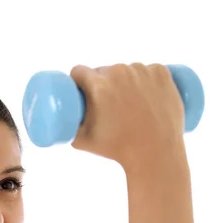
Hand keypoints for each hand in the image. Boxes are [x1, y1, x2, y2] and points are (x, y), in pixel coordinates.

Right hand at [69, 63, 186, 172]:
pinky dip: (147, 78)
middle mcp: (120, 72)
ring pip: (128, 70)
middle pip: (104, 71)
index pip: (79, 71)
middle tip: (108, 104)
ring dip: (126, 81)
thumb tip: (61, 123)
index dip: (78, 80)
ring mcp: (143, 70)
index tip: (81, 89)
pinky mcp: (162, 73)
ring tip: (130, 103)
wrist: (155, 153)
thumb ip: (68, 129)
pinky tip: (148, 93)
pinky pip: (149, 69)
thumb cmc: (118, 149)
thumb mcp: (84, 142)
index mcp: (98, 86)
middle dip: (103, 84)